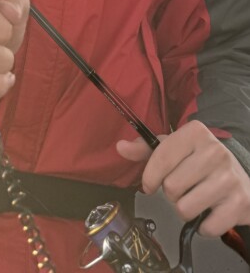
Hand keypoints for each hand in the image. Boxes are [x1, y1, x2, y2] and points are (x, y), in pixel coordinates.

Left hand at [117, 120, 249, 235]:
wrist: (241, 178)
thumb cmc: (201, 162)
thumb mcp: (174, 148)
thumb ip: (145, 148)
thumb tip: (120, 147)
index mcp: (196, 132)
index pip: (160, 158)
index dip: (149, 177)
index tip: (150, 184)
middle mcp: (215, 151)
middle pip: (171, 187)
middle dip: (172, 193)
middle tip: (183, 188)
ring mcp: (229, 178)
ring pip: (185, 208)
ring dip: (186, 210)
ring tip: (195, 198)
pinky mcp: (239, 203)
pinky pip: (206, 227)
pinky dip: (204, 225)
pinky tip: (210, 210)